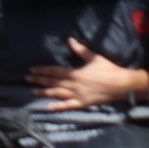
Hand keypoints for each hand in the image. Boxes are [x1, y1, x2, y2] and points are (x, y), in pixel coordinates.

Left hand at [29, 39, 144, 108]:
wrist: (122, 85)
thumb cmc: (108, 70)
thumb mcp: (94, 57)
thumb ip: (80, 50)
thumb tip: (69, 40)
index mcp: (75, 73)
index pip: (54, 71)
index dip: (42, 70)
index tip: (31, 69)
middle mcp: (74, 85)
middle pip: (52, 82)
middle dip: (38, 80)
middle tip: (26, 79)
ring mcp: (78, 95)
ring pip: (57, 94)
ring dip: (44, 93)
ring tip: (32, 92)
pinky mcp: (83, 103)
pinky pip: (68, 106)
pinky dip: (58, 107)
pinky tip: (48, 107)